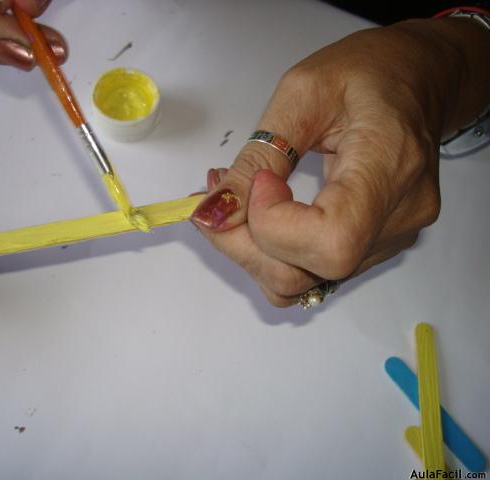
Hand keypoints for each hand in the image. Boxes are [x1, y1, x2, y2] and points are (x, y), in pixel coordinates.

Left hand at [191, 18, 489, 306]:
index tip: (261, 181)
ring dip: (252, 251)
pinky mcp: (374, 246)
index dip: (274, 223)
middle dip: (243, 244)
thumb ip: (259, 155)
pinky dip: (272, 253)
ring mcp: (389, 239)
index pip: (331, 239)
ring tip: (235, 204)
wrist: (416, 81)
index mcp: (391, 165)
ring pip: (302, 282)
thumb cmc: (368, 73)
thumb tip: (216, 211)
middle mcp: (398, 216)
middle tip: (216, 202)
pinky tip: (260, 216)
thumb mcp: (302, 92)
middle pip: (308, 272)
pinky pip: (310, 272)